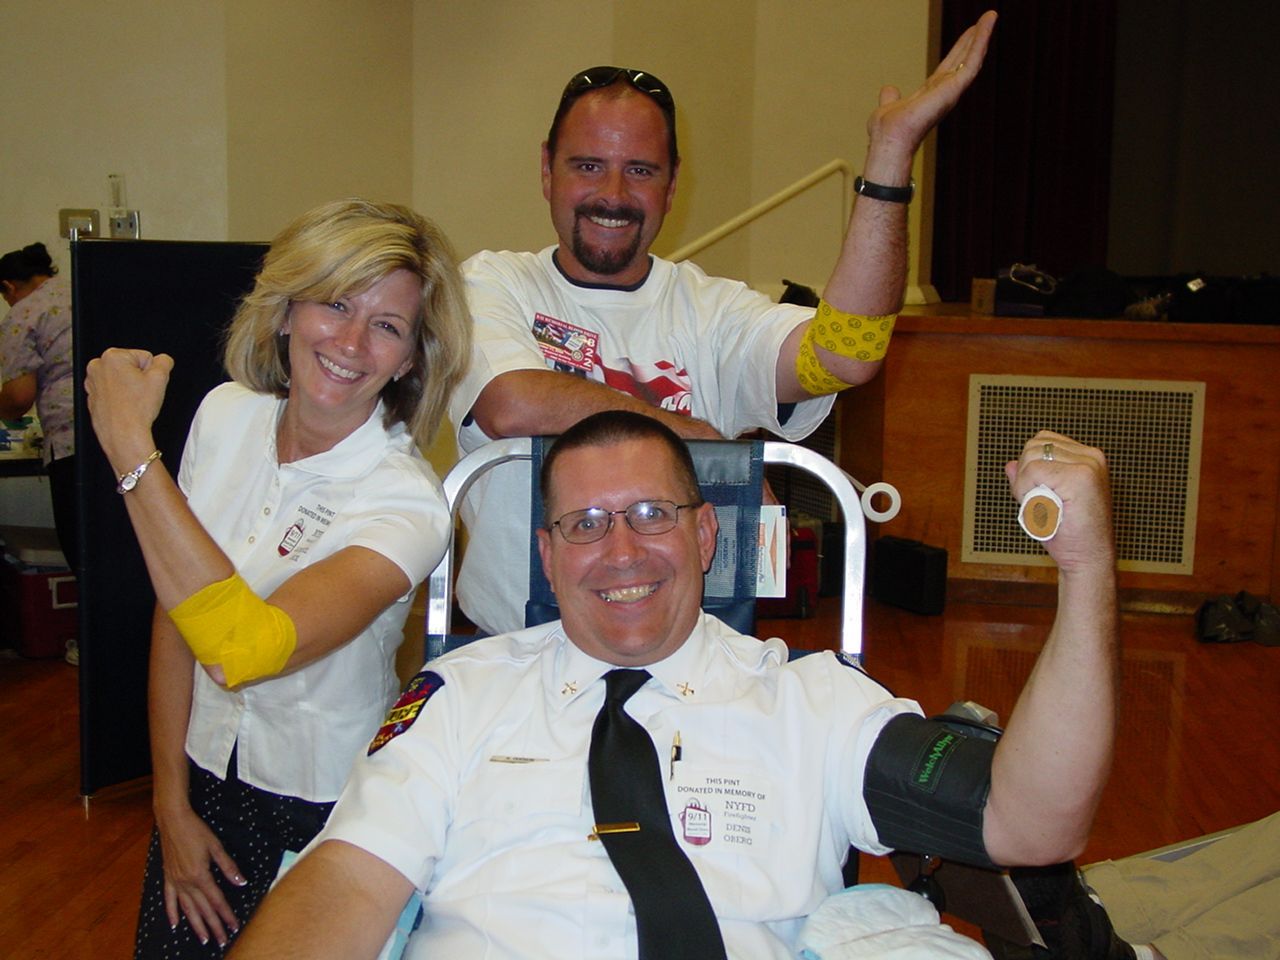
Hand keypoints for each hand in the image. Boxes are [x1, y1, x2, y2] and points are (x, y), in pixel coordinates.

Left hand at [84, 347, 174, 472]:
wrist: (123, 434)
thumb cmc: (137, 409)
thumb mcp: (160, 379)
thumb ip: (164, 362)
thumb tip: (163, 360)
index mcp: (112, 356)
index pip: (144, 356)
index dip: (151, 372)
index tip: (147, 385)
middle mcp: (97, 366)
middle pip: (130, 366)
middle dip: (138, 378)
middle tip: (141, 393)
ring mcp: (91, 382)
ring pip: (121, 379)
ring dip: (129, 387)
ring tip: (133, 401)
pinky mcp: (91, 397)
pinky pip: (112, 392)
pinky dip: (119, 397)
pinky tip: (125, 407)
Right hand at [155, 803, 246, 946]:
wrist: (173, 820)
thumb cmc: (197, 830)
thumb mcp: (216, 847)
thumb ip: (228, 867)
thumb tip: (241, 882)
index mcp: (201, 875)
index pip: (217, 900)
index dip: (226, 914)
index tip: (234, 926)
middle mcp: (187, 882)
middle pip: (203, 909)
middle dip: (214, 926)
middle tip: (222, 940)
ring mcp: (175, 881)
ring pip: (187, 909)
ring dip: (196, 925)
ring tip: (204, 939)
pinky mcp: (167, 878)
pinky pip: (169, 900)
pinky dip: (172, 913)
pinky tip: (175, 925)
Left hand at [865, 10, 996, 161]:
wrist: (889, 140)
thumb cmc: (888, 132)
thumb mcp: (889, 106)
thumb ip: (890, 97)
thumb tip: (889, 90)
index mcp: (931, 94)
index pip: (949, 67)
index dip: (959, 49)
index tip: (969, 33)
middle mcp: (945, 92)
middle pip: (963, 59)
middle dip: (975, 39)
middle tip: (986, 19)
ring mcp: (952, 90)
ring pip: (972, 58)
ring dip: (982, 36)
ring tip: (991, 16)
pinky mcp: (955, 88)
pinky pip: (972, 61)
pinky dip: (981, 41)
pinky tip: (987, 24)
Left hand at [1004, 430, 1112, 575]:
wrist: (1088, 559)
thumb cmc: (1068, 534)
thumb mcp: (1044, 500)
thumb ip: (1029, 479)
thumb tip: (1010, 464)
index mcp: (1088, 457)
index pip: (1043, 440)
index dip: (1029, 466)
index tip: (1038, 492)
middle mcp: (1091, 457)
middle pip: (1034, 446)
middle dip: (1024, 474)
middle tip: (1036, 502)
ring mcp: (1088, 465)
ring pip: (1032, 457)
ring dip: (1025, 484)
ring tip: (1040, 505)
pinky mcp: (1080, 477)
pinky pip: (1033, 471)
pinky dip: (1026, 490)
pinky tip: (1039, 507)